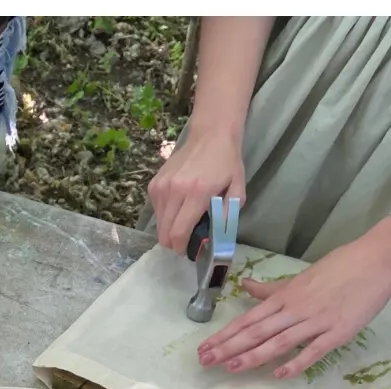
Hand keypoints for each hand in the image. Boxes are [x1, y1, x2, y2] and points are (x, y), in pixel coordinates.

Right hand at [148, 129, 245, 253]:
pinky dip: (165, 215)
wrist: (210, 135)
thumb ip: (227, 215)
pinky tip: (178, 206)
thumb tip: (215, 238)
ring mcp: (160, 187)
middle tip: (186, 240)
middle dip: (173, 242)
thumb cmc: (226, 162)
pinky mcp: (153, 184)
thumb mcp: (237, 189)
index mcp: (196, 193)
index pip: (178, 232)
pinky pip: (156, 210)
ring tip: (183, 220)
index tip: (188, 251)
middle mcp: (174, 191)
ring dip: (169, 228)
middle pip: (163, 232)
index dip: (181, 248)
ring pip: (158, 223)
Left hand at [198, 221, 390, 377]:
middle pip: (256, 331)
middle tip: (204, 362)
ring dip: (253, 355)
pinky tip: (278, 374)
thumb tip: (244, 286)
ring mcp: (316, 321)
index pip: (247, 319)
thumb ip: (270, 289)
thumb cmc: (338, 267)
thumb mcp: (299, 277)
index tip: (203, 348)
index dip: (224, 335)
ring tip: (230, 367)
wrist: (377, 261)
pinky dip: (296, 362)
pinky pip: (314, 350)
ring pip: (278, 341)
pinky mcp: (338, 331)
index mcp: (284, 297)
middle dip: (228, 347)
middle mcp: (294, 310)